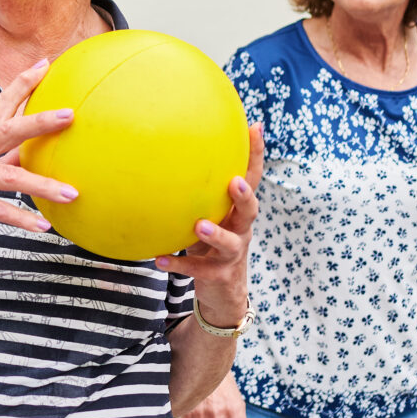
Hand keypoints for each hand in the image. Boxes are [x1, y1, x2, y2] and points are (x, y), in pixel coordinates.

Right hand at [0, 58, 78, 241]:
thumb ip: (5, 155)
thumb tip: (40, 151)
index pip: (2, 103)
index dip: (23, 83)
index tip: (47, 64)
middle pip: (9, 129)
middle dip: (40, 121)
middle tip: (70, 114)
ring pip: (9, 175)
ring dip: (42, 185)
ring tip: (72, 193)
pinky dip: (20, 218)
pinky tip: (42, 226)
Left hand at [154, 124, 263, 318]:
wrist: (223, 290)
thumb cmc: (211, 242)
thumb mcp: (210, 214)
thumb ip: (199, 191)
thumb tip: (170, 151)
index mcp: (238, 211)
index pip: (252, 178)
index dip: (256, 154)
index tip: (255, 127)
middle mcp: (241, 229)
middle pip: (250, 210)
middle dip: (245, 196)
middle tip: (235, 182)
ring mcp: (232, 254)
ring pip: (230, 243)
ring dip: (215, 234)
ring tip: (198, 226)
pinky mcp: (219, 275)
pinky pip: (199, 270)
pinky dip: (180, 265)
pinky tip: (160, 259)